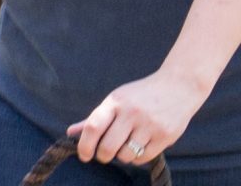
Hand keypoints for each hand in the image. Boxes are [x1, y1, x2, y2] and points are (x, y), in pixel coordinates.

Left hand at [68, 68, 208, 165]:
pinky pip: (144, 158)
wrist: (177, 87)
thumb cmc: (141, 95)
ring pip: (126, 155)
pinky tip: (138, 148)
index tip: (83, 155)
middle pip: (108, 145)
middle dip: (102, 155)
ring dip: (121, 156)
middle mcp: (131, 112)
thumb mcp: (116, 100)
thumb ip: (95, 118)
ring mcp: (149, 125)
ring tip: (124, 147)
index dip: (84, 144)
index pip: (93, 126)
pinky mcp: (165, 136)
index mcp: (115, 101)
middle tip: (103, 155)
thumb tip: (71, 133)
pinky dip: (137, 159)